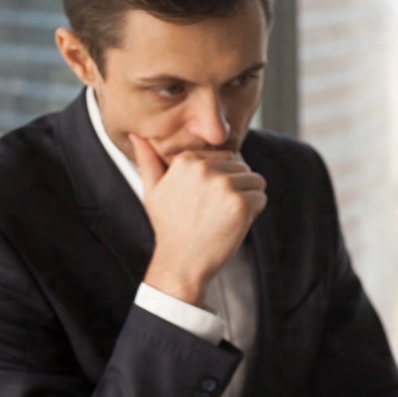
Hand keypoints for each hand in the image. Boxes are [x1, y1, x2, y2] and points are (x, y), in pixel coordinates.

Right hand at [130, 133, 267, 305]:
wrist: (181, 261)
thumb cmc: (170, 227)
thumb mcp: (153, 191)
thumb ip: (148, 160)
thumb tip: (136, 135)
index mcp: (187, 160)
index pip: (226, 156)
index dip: (223, 179)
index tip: (206, 200)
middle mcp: (205, 168)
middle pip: (243, 167)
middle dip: (237, 187)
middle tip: (216, 211)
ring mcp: (224, 185)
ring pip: (255, 181)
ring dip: (248, 198)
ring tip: (224, 217)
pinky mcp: (241, 203)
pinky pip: (261, 197)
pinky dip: (254, 212)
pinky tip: (233, 224)